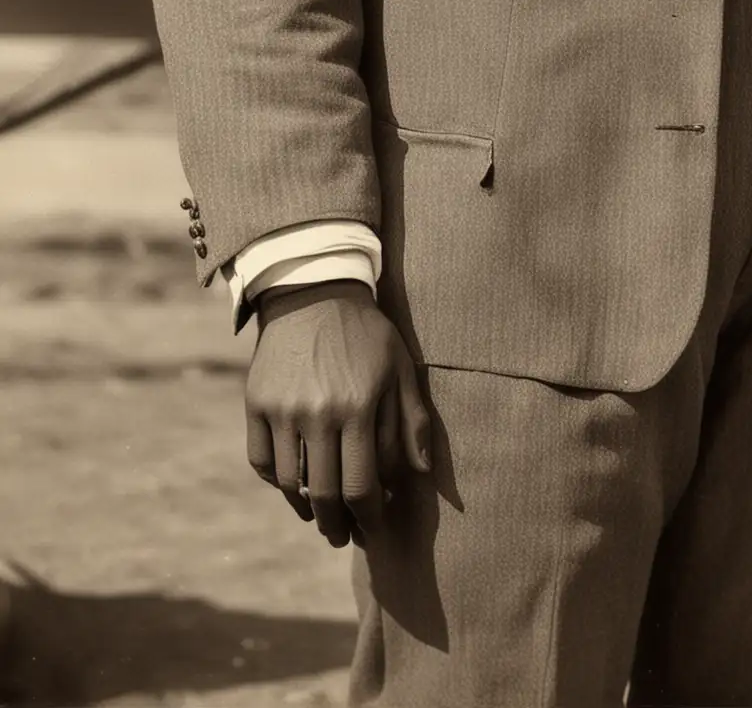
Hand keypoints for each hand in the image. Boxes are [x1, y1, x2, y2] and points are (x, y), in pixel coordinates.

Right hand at [245, 279, 431, 547]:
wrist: (313, 291)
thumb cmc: (366, 334)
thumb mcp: (400, 368)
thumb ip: (411, 421)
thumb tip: (420, 474)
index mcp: (358, 408)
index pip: (361, 488)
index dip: (368, 518)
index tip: (373, 528)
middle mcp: (317, 414)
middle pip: (323, 495)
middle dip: (337, 526)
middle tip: (343, 537)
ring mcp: (282, 410)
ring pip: (289, 483)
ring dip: (305, 509)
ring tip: (318, 517)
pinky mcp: (255, 403)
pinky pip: (261, 461)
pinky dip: (276, 481)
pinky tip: (292, 487)